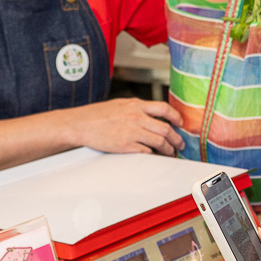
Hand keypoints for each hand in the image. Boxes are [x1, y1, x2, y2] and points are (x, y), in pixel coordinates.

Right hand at [68, 98, 183, 155]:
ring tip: (170, 152)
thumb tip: (152, 115)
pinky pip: (147, 152)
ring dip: (168, 149)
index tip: (180, 124)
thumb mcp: (120, 104)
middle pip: (166, 129)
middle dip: (177, 138)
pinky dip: (153, 155)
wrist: (80, 124)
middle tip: (180, 144)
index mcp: (136, 105)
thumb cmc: (96, 115)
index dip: (176, 117)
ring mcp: (132, 132)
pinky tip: (154, 156)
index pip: (164, 108)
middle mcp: (136, 117)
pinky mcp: (126, 145)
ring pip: (160, 142)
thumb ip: (137, 109)